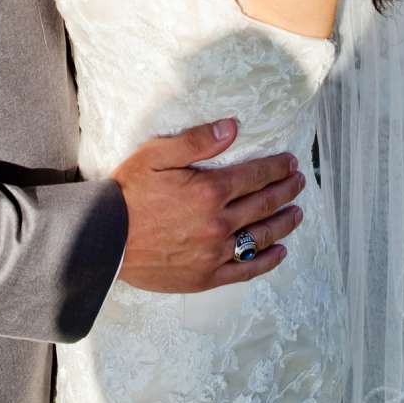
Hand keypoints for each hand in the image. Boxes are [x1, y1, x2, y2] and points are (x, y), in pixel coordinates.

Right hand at [111, 119, 303, 292]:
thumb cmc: (128, 193)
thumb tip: (232, 127)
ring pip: (261, 236)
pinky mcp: (206, 275)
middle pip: (264, 204)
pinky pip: (246, 270)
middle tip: (299, 182)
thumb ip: (197, 141)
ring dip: (284, 223)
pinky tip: (279, 252)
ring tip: (297, 213)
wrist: (104, 239)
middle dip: (286, 190)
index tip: (291, 163)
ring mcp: (215, 252)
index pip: (255, 176)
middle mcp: (218, 223)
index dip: (277, 168)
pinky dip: (267, 261)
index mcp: (209, 190)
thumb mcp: (157, 155)